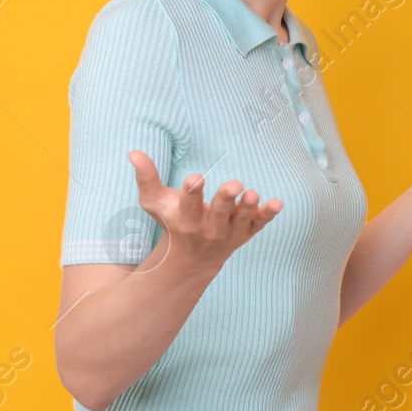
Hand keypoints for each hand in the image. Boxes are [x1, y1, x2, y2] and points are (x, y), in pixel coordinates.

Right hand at [128, 151, 281, 271]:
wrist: (193, 258)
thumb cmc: (172, 222)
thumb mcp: (155, 203)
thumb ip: (147, 178)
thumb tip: (134, 152)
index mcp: (186, 219)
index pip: (189, 205)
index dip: (193, 192)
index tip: (196, 178)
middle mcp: (209, 228)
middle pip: (219, 213)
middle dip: (226, 199)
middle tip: (234, 184)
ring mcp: (230, 232)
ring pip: (241, 220)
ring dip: (249, 207)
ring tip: (253, 193)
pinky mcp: (246, 232)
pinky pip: (259, 224)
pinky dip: (268, 215)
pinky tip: (277, 203)